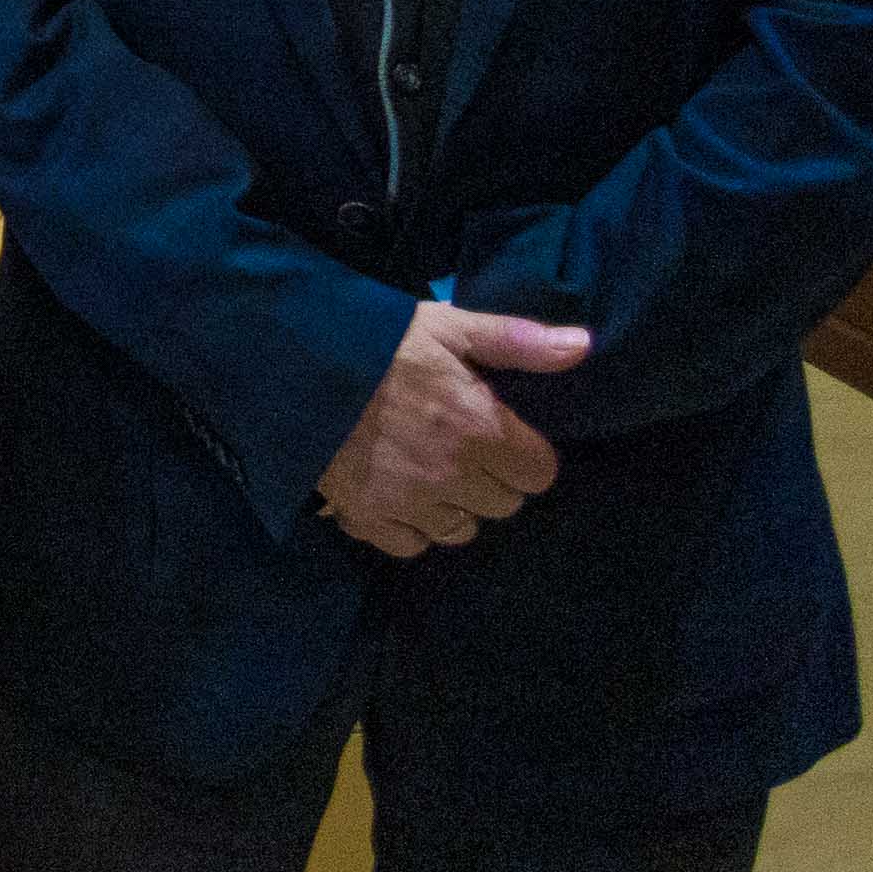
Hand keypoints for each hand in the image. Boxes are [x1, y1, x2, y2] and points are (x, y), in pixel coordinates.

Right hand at [316, 302, 589, 558]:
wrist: (290, 363)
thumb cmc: (377, 340)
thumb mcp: (448, 326)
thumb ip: (516, 341)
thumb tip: (583, 346)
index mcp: (480, 429)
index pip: (539, 473)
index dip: (522, 453)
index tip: (497, 432)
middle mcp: (453, 476)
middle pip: (503, 504)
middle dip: (489, 477)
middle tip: (458, 445)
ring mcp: (409, 503)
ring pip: (461, 530)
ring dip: (453, 506)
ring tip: (426, 470)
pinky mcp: (368, 518)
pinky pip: (412, 545)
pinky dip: (410, 525)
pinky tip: (395, 493)